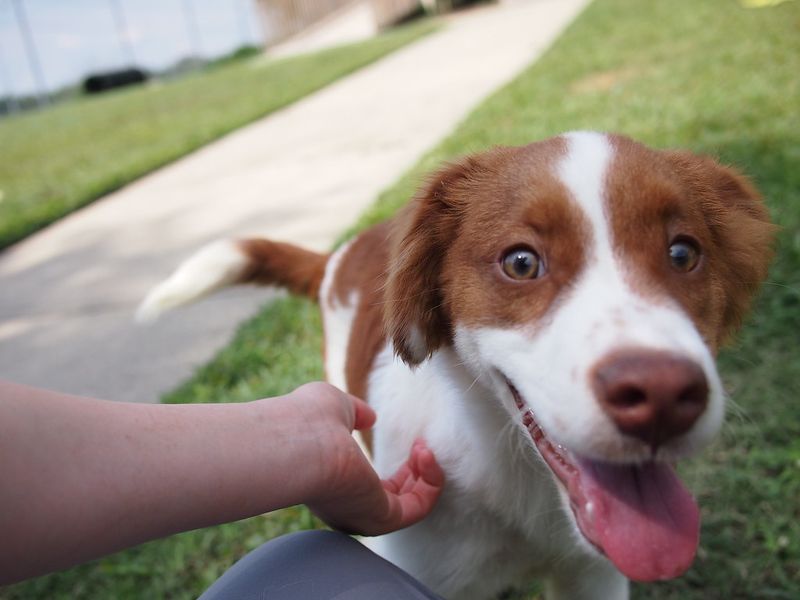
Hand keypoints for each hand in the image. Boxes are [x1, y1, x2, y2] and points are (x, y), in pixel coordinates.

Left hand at [288, 382, 444, 535]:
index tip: (408, 441)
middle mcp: (347, 508)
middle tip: (419, 446)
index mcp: (333, 486)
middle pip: (393, 499)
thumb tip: (370, 417)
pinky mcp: (381, 518)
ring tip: (423, 449)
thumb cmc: (308, 420)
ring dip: (426, 476)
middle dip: (413, 472)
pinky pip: (418, 507)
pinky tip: (425, 455)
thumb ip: (353, 413)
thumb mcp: (334, 407)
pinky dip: (431, 483)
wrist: (300, 442)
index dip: (397, 467)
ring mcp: (364, 516)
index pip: (371, 486)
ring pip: (409, 506)